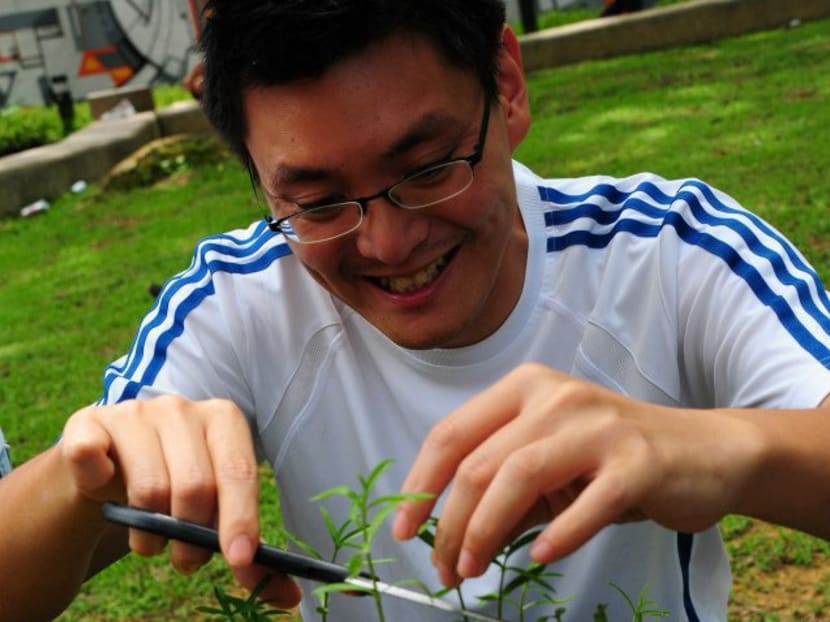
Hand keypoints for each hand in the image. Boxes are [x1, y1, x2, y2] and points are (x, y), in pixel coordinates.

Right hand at [60, 395, 300, 605]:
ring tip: (152, 541)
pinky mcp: (88, 422)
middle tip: (188, 561)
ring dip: (149, 536)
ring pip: (148, 489)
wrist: (106, 470)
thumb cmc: (173, 489)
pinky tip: (105, 492)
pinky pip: (89, 454)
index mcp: (223, 419)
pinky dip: (96, 482)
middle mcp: (180, 408)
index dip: (240, 520)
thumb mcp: (214, 509)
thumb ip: (248, 550)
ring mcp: (133, 412)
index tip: (240, 560)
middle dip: (193, 539)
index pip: (240, 472)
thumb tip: (288, 597)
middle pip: (195, 485)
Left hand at [392, 363, 759, 586]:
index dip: (419, 485)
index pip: (451, 434)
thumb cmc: (613, 458)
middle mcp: (555, 396)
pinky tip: (539, 557)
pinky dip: (558, 535)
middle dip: (450, 524)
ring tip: (472, 570)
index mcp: (524, 388)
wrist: (704, 452)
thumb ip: (502, 487)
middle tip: (444, 568)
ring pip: (520, 477)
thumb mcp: (549, 463)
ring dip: (486, 531)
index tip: (404, 529)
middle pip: (480, 463)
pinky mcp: (637, 460)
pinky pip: (588, 503)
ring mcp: (598, 425)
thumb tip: (447, 531)